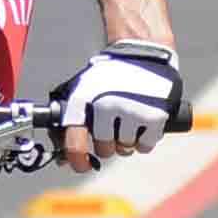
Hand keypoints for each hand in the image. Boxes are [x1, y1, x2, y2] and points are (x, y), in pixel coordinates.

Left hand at [52, 41, 182, 164]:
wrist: (142, 52)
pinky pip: (145, 146)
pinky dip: (144, 141)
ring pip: (125, 148)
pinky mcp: (154, 116)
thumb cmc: (110, 76)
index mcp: (84, 102)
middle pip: (104, 149)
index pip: (74, 143)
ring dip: (126, 143)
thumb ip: (74, 122)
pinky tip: (142, 127)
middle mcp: (106, 108)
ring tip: (128, 123)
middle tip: (111, 132)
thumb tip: (63, 160)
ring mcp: (131, 112)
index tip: (82, 165)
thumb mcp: (84, 90)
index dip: (77, 160)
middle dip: (107, 145)